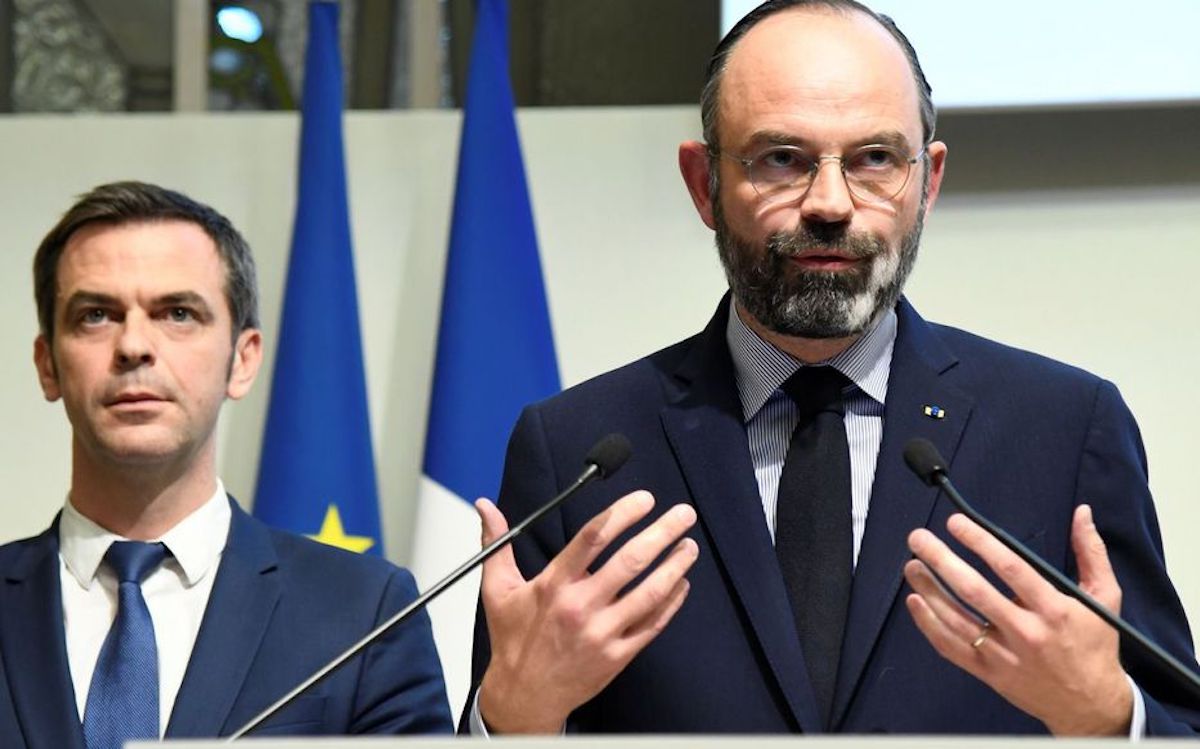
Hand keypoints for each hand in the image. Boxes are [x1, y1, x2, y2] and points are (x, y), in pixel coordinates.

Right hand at [476, 491, 698, 732]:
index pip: (594, 538)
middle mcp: (581, 606)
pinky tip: (682, 583)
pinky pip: (653, 624)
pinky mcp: (618, 655)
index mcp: (554, 584)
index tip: (644, 499)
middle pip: (630, 561)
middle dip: (662, 532)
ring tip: (689, 545)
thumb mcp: (497, 589)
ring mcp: (603, 632)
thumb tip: (485, 506)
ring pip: (649, 593)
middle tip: (683, 514)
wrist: (523, 696)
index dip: (623, 513)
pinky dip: (672, 602)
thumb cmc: (513, 640)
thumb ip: (497, 543)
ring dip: (674, 566)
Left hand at [904, 504, 1131, 735]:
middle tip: (918, 539)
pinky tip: (916, 602)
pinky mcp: (989, 674)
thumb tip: (1082, 512)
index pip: (1011, 568)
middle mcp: (1026, 633)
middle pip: (975, 591)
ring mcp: (1004, 656)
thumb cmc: (1095, 645)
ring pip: (956, 620)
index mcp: (1054, 610)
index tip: (955, 522)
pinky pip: (951, 648)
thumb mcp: (1105, 597)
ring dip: (929, 590)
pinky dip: (929, 625)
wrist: (1091, 704)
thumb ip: (1091, 553)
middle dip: (942, 561)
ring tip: (912, 565)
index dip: (980, 542)